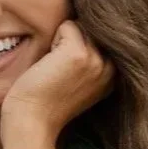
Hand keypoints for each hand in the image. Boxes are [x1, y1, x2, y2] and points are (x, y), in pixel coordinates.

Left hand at [0, 19, 115, 140]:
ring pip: (80, 25)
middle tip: (59, 73)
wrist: (32, 123)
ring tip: (55, 69)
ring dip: (62, 41)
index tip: (67, 76)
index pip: (102, 37)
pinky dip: (53, 40)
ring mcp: (97, 60)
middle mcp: (111, 67)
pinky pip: (67, 25)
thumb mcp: (80, 82)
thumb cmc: (46, 104)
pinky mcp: (79, 53)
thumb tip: (88, 25)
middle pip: (92, 28)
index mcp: (115, 75)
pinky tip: (49, 66)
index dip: (78, 47)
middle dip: (71, 42)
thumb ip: (92, 60)